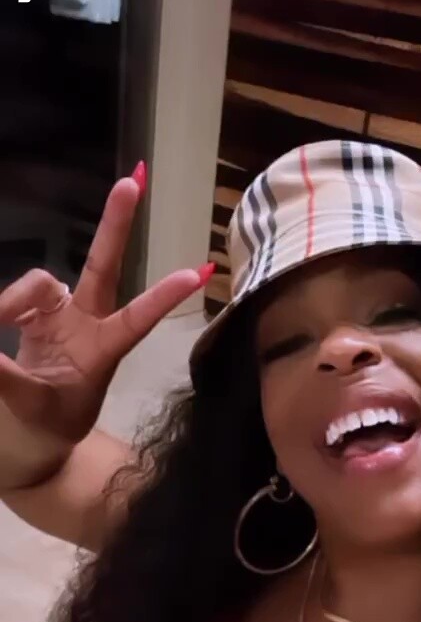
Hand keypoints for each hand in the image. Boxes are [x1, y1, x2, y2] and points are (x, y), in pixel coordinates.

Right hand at [0, 166, 212, 477]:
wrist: (30, 442)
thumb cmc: (48, 430)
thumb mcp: (33, 408)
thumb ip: (7, 377)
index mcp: (103, 351)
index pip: (137, 320)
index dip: (162, 297)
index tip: (199, 272)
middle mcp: (87, 324)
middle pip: (102, 265)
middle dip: (115, 222)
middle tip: (135, 178)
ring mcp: (59, 317)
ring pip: (41, 281)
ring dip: (14, 299)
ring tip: (2, 324)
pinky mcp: (32, 318)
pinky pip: (14, 297)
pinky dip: (4, 307)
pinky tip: (1, 325)